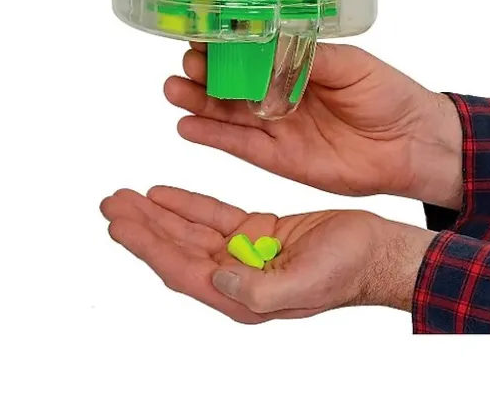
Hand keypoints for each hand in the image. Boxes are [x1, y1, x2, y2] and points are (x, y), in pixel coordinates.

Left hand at [100, 186, 434, 322]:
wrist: (378, 251)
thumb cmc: (349, 271)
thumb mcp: (305, 283)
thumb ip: (258, 288)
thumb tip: (217, 277)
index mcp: (243, 295)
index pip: (181, 270)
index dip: (148, 246)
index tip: (119, 223)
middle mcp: (237, 276)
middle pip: (177, 249)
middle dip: (142, 226)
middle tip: (111, 202)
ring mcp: (246, 253)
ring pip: (191, 231)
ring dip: (159, 214)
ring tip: (127, 196)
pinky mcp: (259, 231)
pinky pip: (215, 216)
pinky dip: (189, 204)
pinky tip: (166, 193)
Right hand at [164, 42, 462, 208]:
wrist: (411, 143)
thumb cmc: (387, 94)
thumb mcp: (349, 64)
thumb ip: (307, 56)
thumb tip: (267, 40)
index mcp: (296, 62)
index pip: (250, 50)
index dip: (224, 43)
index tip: (200, 32)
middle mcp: (279, 92)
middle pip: (230, 81)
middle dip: (204, 71)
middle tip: (186, 62)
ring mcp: (275, 125)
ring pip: (226, 112)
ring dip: (197, 101)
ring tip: (173, 90)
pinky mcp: (277, 158)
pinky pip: (238, 145)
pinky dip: (211, 136)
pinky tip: (186, 125)